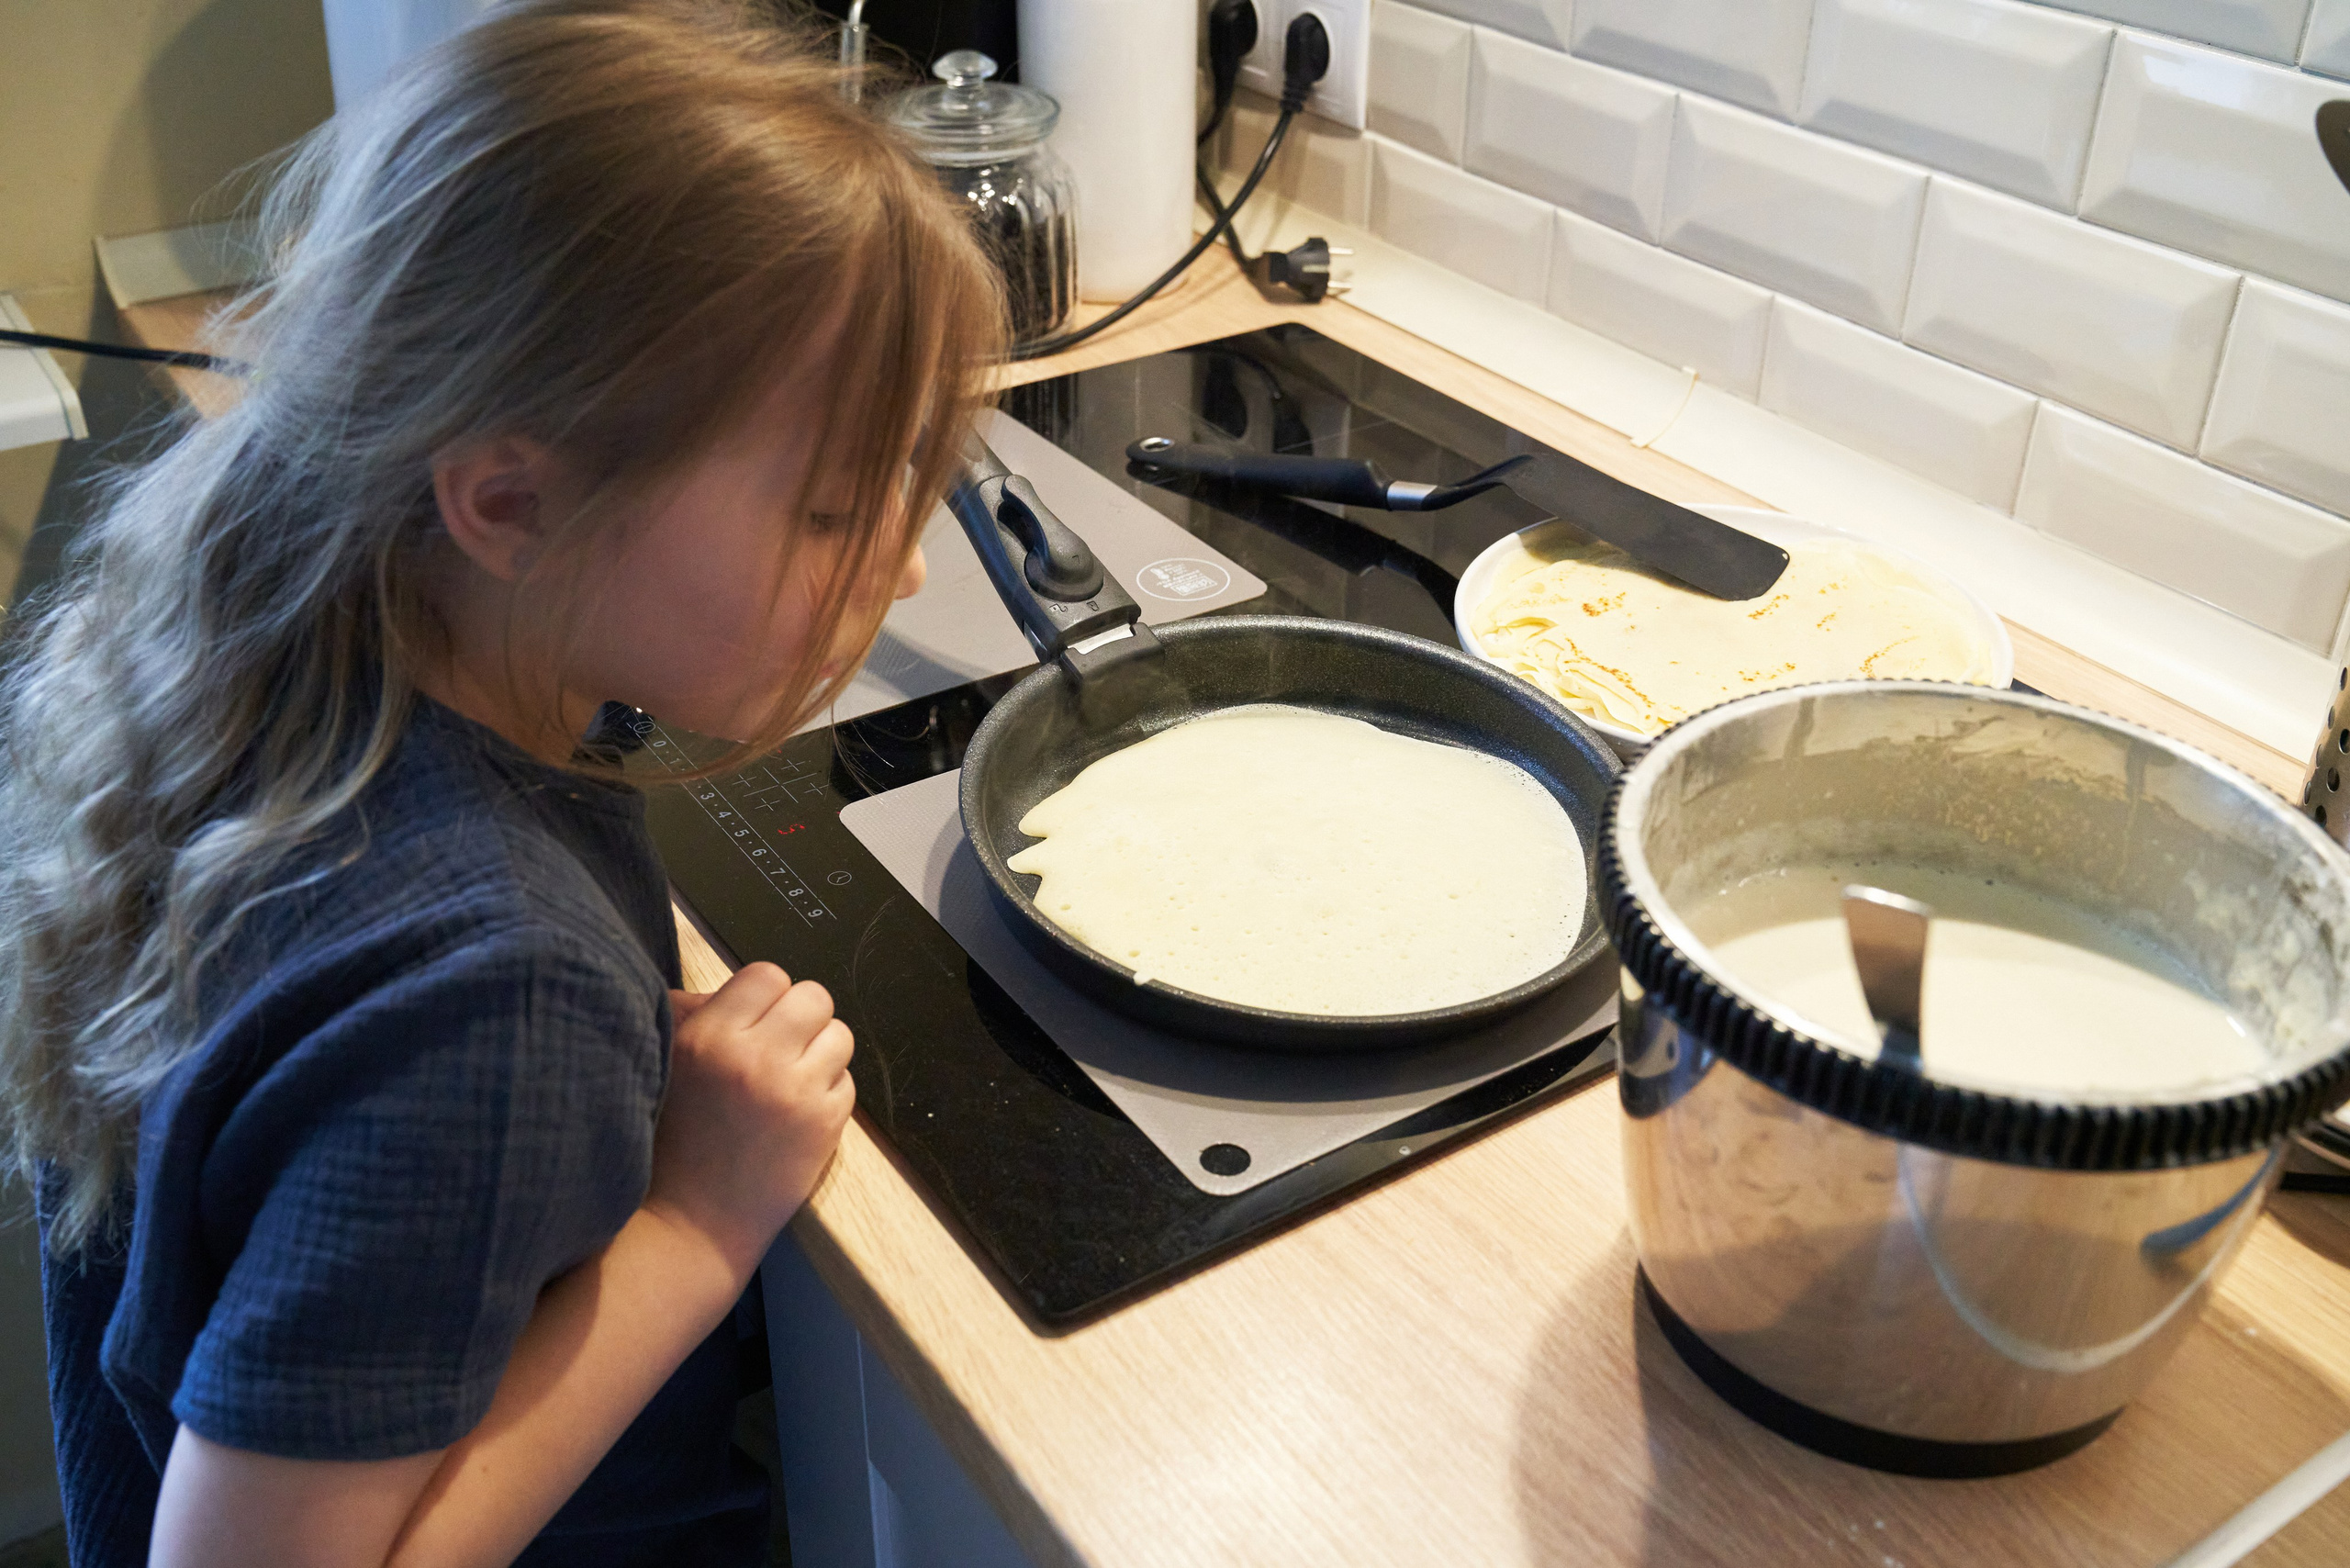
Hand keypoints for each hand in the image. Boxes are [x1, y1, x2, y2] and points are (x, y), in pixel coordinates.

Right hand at [647, 963, 854, 1274]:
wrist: (689, 1225)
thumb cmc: (668, 1143)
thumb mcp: (664, 1066)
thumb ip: (691, 1015)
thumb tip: (724, 989)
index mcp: (708, 1036)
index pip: (768, 974)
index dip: (765, 996)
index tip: (755, 1022)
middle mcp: (755, 1057)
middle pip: (814, 996)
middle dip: (800, 1019)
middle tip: (780, 1049)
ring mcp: (794, 1092)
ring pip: (840, 1035)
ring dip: (820, 1054)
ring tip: (791, 1081)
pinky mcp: (824, 1126)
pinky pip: (848, 1082)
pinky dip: (828, 1093)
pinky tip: (796, 1115)